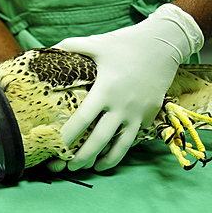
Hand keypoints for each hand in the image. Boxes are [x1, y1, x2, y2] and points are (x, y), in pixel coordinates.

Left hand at [48, 4, 203, 171]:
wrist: (163, 44)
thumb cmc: (126, 44)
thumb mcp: (98, 43)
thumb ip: (71, 46)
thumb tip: (48, 50)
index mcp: (105, 90)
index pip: (83, 118)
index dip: (68, 135)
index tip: (56, 146)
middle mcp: (121, 106)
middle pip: (100, 139)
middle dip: (83, 157)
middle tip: (70, 167)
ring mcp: (138, 113)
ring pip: (121, 145)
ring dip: (105, 161)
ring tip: (92, 169)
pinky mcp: (149, 115)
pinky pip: (134, 137)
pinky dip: (122, 149)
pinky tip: (111, 155)